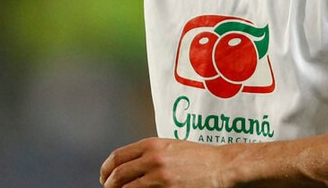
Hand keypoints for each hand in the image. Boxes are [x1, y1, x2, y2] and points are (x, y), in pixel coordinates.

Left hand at [100, 137, 227, 187]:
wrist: (222, 167)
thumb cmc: (199, 158)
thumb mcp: (172, 146)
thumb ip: (149, 153)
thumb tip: (127, 166)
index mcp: (152, 145)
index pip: (117, 157)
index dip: (106, 170)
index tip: (105, 177)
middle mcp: (153, 160)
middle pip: (117, 176)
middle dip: (110, 186)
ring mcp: (159, 178)